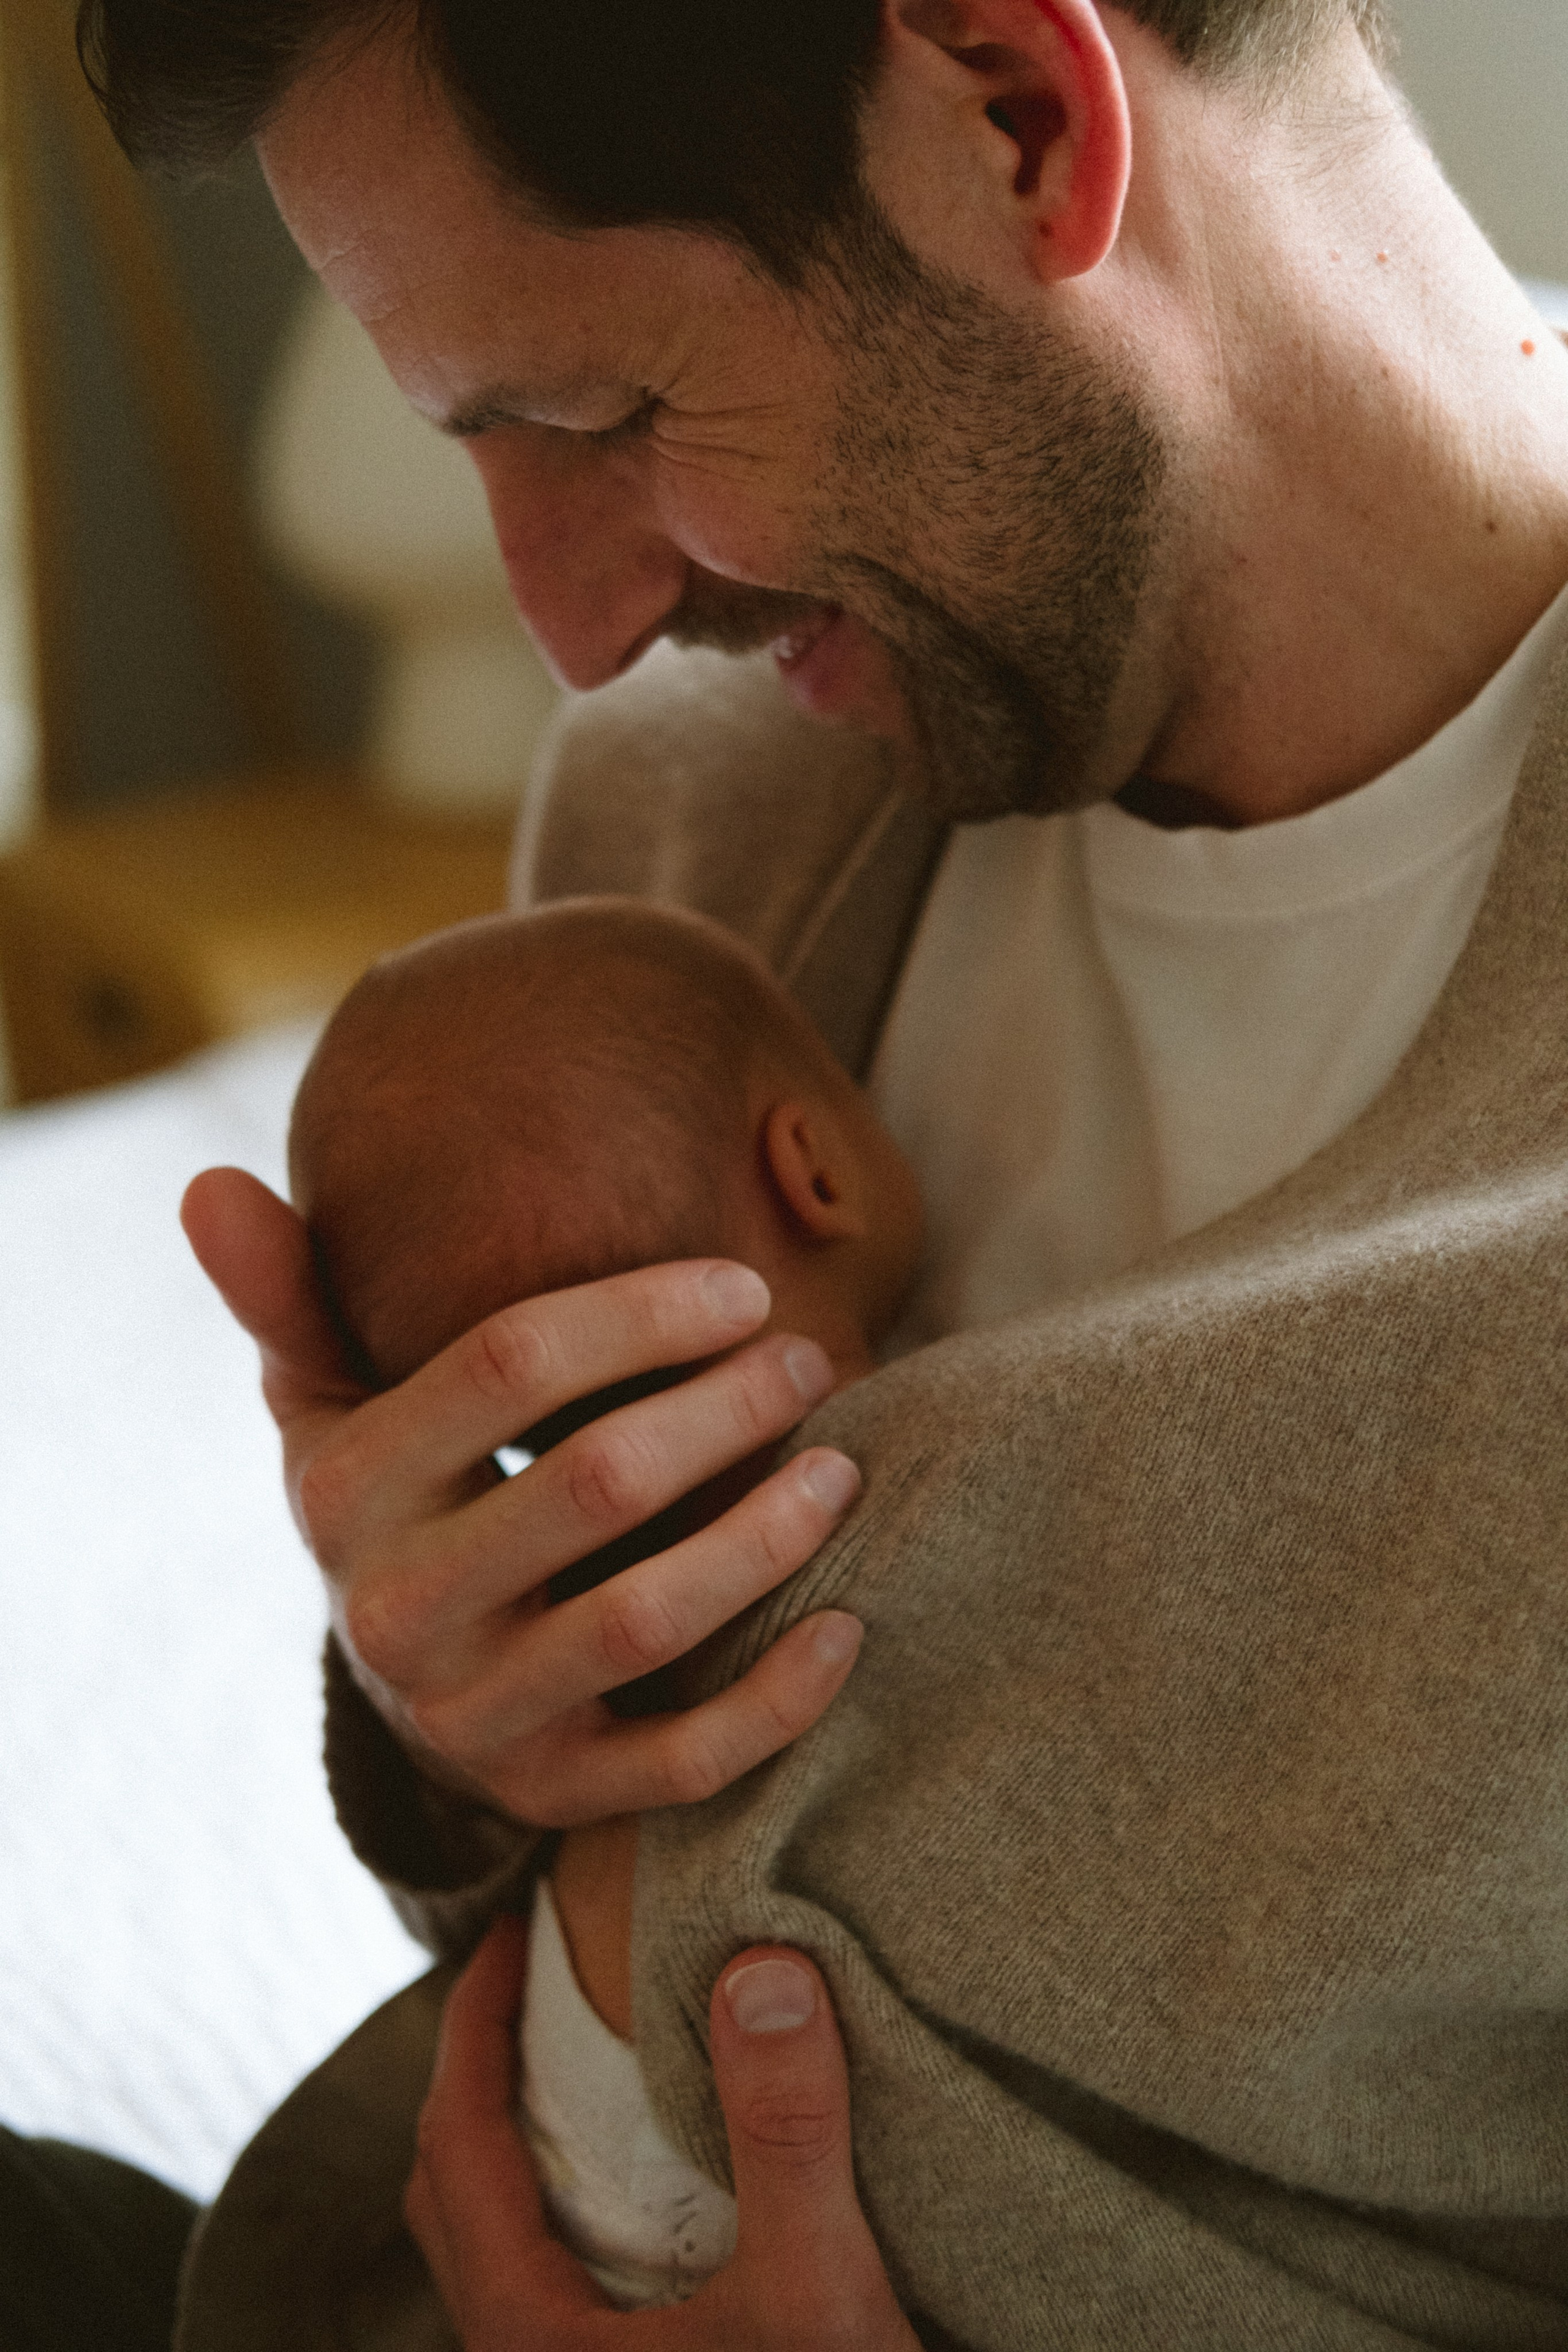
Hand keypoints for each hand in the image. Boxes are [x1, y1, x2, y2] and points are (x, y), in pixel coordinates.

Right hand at [181, 1167, 863, 1825]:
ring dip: (763, 1539)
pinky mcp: (551, 1795)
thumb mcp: (328, 1401)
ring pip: (643, 1621)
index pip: (505, 1365)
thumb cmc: (398, 1498)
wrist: (404, 1683)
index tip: (743, 1286)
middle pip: (594, 1486)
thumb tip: (204, 1185)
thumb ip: (288, 1294)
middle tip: (811, 1360)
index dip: (638, 1314)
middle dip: (722, 1411)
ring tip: (844, 1466)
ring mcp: (474, 1715)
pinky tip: (849, 1627)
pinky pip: (679, 1761)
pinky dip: (774, 1700)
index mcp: (346, 1488)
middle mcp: (396, 1610)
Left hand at [405, 1919, 920, 2350]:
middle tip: (528, 1983)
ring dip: (511, 2143)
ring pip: (488, 2248)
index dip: (471, 2023)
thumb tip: (762, 1967)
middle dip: (473, 2074)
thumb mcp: (818, 2307)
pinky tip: (636, 2187)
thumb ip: (788, 2138)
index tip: (511, 1931)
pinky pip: (543, 2282)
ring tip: (573, 2066)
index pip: (453, 2143)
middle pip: (447, 2193)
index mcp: (527, 2340)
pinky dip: (559, 2202)